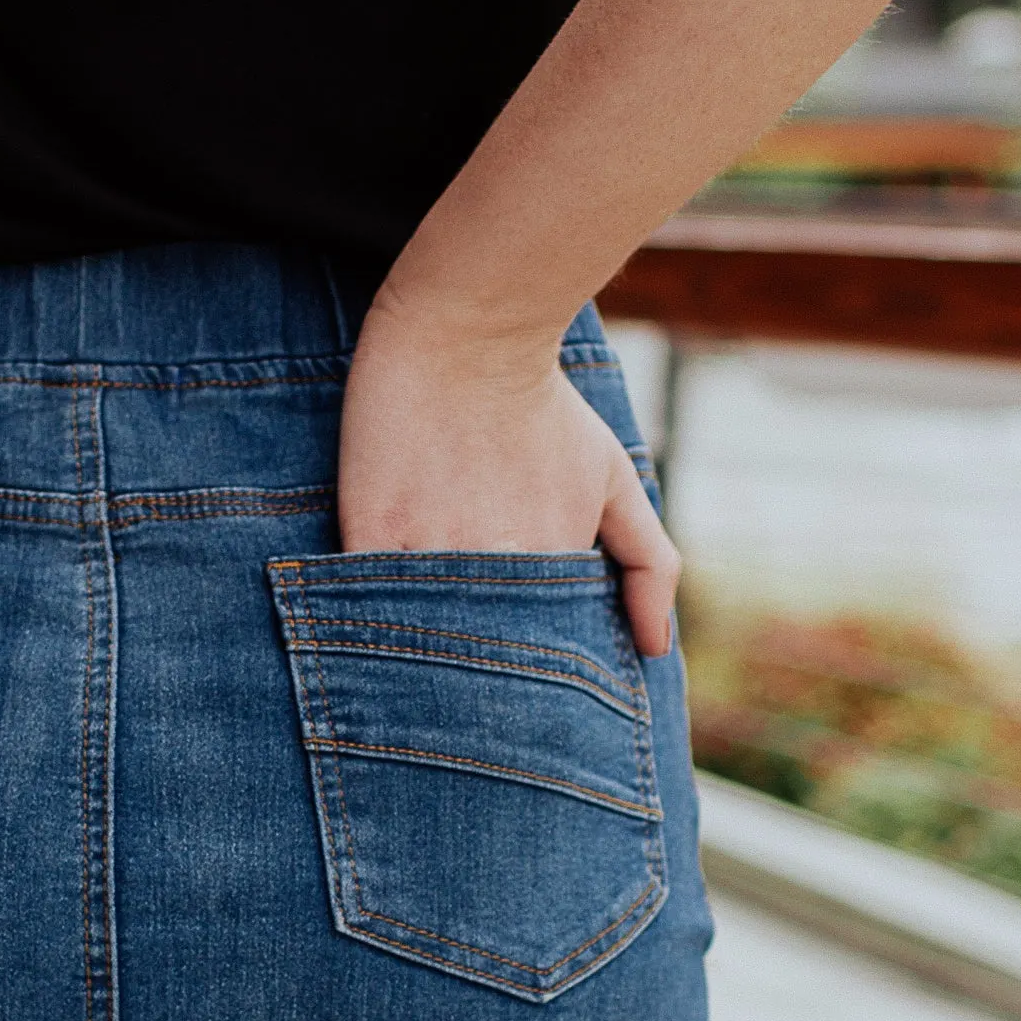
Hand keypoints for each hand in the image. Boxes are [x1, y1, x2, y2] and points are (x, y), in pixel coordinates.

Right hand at [337, 293, 680, 656]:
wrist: (471, 334)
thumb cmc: (544, 410)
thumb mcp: (613, 479)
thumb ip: (649, 563)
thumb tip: (655, 647)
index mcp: (555, 569)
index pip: (541, 657)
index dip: (525, 672)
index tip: (511, 678)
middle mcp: (497, 567)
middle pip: (480, 656)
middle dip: (473, 675)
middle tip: (462, 686)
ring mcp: (431, 550)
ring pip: (421, 634)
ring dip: (418, 649)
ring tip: (410, 656)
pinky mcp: (371, 529)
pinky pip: (365, 598)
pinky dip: (369, 613)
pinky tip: (371, 614)